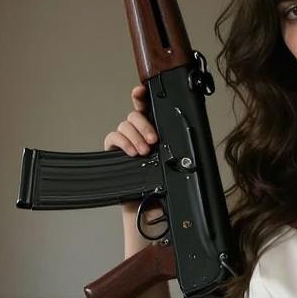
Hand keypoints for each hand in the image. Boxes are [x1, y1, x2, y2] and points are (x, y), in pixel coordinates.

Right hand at [104, 85, 163, 219]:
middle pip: (135, 115)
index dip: (142, 96)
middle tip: (153, 140)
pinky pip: (113, 138)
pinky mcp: (113, 151)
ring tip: (144, 152)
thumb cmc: (161, 187)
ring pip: (125, 125)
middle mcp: (138, 133)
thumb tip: (183, 140)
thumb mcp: (172, 164)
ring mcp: (125, 141)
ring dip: (135, 136)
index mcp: (154, 131)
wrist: (148, 207)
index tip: (141, 90)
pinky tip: (132, 153)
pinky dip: (123, 143)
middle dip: (144, 125)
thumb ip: (172, 149)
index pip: (147, 108)